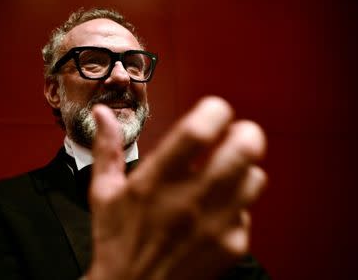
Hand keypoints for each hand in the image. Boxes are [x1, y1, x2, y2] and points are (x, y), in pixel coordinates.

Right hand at [88, 96, 266, 279]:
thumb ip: (107, 148)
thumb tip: (103, 113)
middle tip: (237, 133)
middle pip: (243, 150)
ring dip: (243, 169)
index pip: (198, 131)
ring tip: (227, 173)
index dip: (214, 111)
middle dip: (246, 132)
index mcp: (156, 181)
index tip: (212, 110)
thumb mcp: (103, 193)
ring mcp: (215, 225)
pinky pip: (248, 212)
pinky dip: (236, 206)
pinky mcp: (231, 246)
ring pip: (254, 178)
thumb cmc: (116, 241)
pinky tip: (216, 212)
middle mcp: (190, 201)